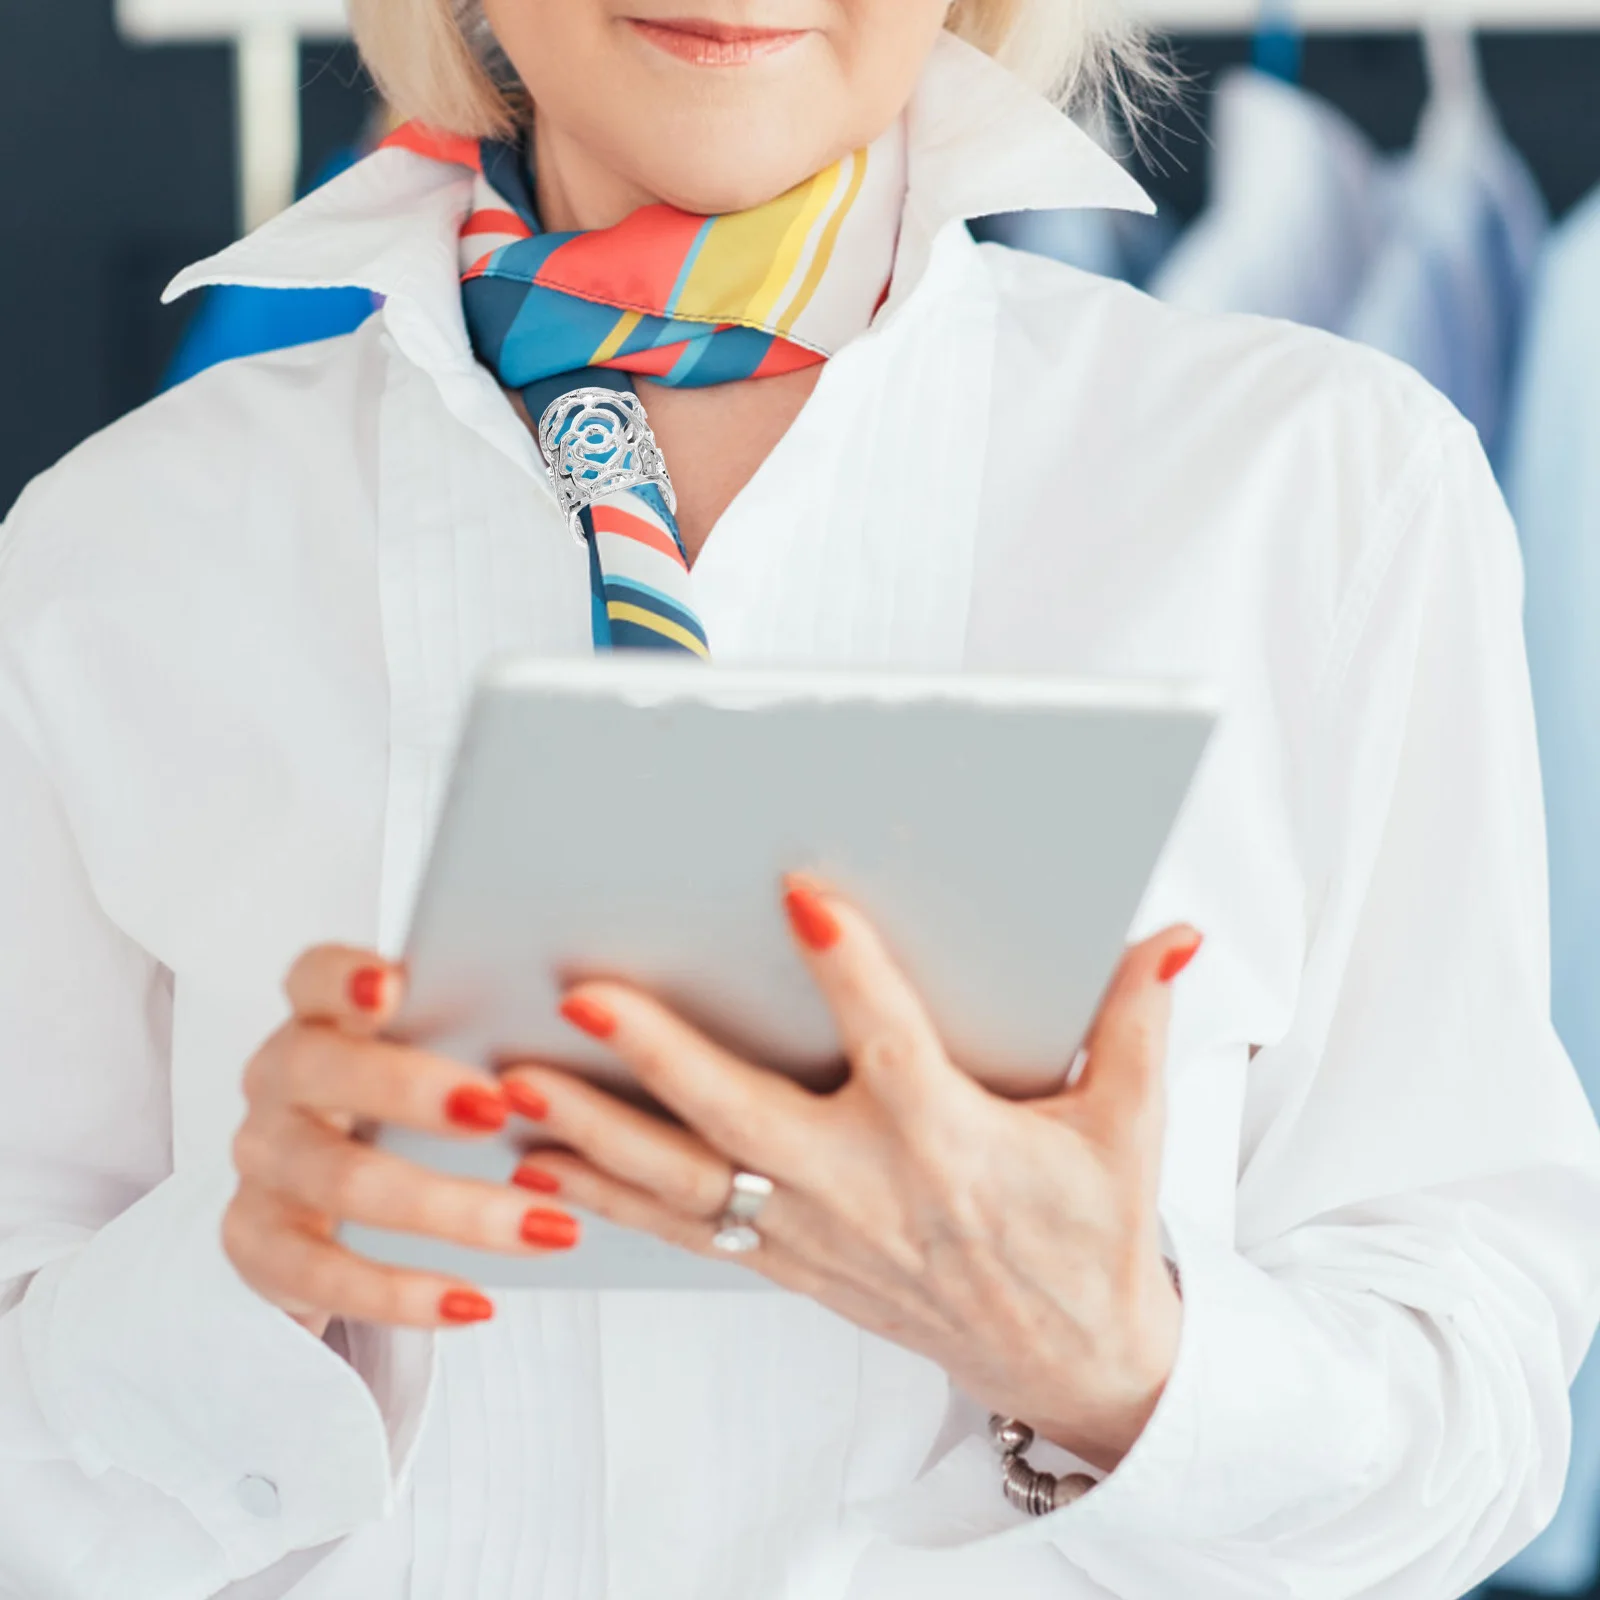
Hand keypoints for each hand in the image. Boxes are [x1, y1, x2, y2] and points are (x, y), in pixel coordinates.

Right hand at [224, 945, 578, 1336]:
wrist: (329, 1211)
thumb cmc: (407, 1111)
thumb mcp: (433, 1060)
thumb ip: (476, 1030)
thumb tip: (595, 1011)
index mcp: (321, 1018)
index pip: (313, 978)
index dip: (344, 978)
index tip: (394, 985)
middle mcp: (277, 1082)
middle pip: (323, 1073)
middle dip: (410, 1089)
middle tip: (501, 1108)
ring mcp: (264, 1165)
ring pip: (346, 1183)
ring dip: (453, 1209)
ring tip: (546, 1226)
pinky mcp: (259, 1247)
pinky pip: (330, 1275)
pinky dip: (406, 1293)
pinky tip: (476, 1303)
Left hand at [502, 882, 1197, 1471]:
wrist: (1071, 1362)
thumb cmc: (1092, 1236)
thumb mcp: (1130, 1132)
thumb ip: (1135, 1024)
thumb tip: (1169, 935)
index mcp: (947, 1140)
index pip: (889, 1040)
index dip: (847, 965)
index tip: (800, 894)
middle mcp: (863, 1187)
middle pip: (740, 1116)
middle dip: (657, 1055)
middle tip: (584, 992)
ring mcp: (813, 1235)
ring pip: (684, 1181)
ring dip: (595, 1131)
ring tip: (512, 1081)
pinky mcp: (788, 1265)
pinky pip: (681, 1233)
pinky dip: (606, 1200)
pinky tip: (541, 1163)